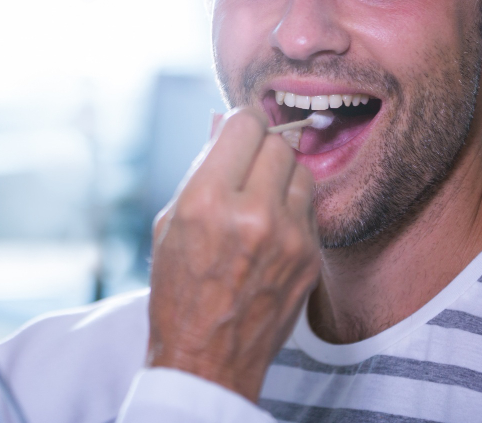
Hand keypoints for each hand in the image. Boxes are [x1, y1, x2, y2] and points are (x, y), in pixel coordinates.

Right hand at [146, 107, 320, 401]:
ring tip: (261, 198)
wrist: (208, 359)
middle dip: (261, 147)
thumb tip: (224, 125)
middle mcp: (252, 214)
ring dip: (282, 175)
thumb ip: (201, 170)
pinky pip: (310, 207)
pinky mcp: (310, 257)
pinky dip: (293, 209)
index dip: (241, 122)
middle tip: (248, 165)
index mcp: (207, 201)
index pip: (245, 123)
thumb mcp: (170, 223)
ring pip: (301, 170)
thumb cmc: (179, 290)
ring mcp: (288, 237)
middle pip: (278, 142)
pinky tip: (272, 230)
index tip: (239, 131)